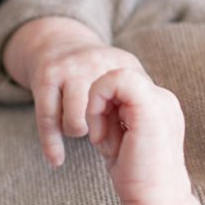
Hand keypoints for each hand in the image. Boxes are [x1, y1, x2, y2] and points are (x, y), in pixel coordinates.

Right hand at [6, 17, 147, 166]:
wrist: (56, 42)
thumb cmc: (96, 71)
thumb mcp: (124, 72)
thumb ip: (140, 95)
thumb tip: (159, 128)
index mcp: (124, 63)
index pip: (134, 103)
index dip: (130, 127)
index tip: (129, 140)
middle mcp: (97, 62)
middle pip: (104, 115)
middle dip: (104, 132)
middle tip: (104, 135)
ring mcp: (70, 68)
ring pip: (76, 121)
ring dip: (78, 132)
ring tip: (83, 129)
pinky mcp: (45, 77)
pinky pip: (48, 120)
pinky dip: (52, 145)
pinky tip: (57, 161)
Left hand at [84, 67, 187, 204]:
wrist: (155, 199)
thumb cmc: (137, 178)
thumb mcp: (121, 140)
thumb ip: (114, 118)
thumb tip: (97, 104)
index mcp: (158, 107)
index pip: (121, 87)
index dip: (103, 106)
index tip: (103, 136)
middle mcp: (163, 99)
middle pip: (116, 79)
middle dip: (98, 106)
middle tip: (101, 138)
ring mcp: (160, 100)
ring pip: (114, 75)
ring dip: (96, 106)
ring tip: (102, 138)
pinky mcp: (150, 105)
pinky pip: (115, 80)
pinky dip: (97, 103)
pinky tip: (101, 134)